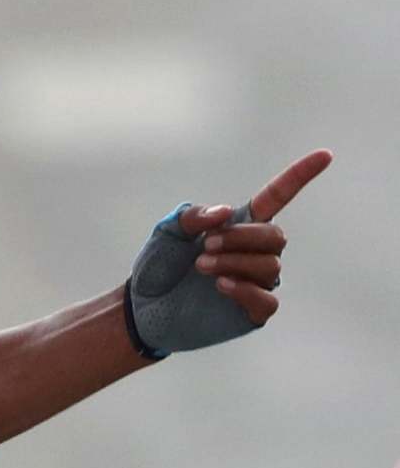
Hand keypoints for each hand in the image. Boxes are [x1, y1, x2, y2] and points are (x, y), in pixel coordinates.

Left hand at [166, 148, 332, 327]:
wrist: (142, 308)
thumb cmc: (158, 266)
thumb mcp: (167, 233)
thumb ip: (192, 217)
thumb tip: (225, 212)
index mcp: (238, 226)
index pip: (277, 198)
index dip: (299, 176)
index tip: (325, 155)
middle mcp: (253, 252)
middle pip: (275, 236)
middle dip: (242, 237)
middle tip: (206, 245)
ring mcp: (256, 282)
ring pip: (270, 266)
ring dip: (235, 262)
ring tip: (200, 266)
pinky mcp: (252, 312)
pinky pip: (267, 299)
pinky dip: (246, 290)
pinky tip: (221, 286)